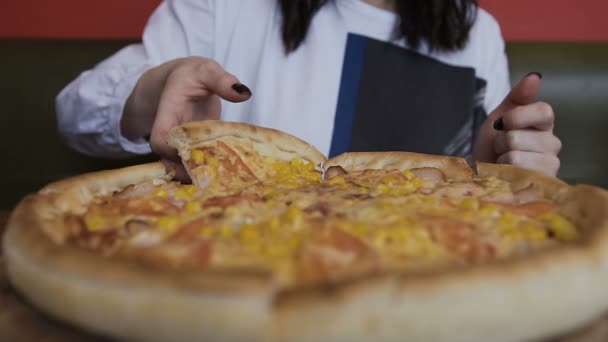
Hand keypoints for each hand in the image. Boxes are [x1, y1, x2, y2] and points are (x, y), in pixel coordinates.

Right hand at [122, 57, 251, 177]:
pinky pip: (198, 166)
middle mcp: (173, 133)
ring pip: (183, 168)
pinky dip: (209, 173)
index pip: (160, 140)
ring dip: (200, 176)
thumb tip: (243, 93)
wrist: (191, 79)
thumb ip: (222, 79)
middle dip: (189, 172)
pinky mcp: (198, 149)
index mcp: (168, 113)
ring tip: (223, 181)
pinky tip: (227, 177)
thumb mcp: (207, 70)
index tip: (194, 152)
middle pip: (170, 162)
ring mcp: (185, 144)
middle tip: (215, 178)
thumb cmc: (195, 74)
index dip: (171, 151)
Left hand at [472, 73, 561, 175]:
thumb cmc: (491, 144)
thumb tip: (535, 76)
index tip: (502, 124)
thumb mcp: (500, 116)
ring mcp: (548, 167)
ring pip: (515, 156)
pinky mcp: (539, 185)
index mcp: (544, 124)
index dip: (517, 117)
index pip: (544, 111)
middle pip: (519, 137)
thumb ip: (517, 97)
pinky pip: (515, 173)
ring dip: (500, 159)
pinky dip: (502, 172)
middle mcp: (552, 145)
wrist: (480, 172)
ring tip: (502, 162)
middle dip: (500, 142)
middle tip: (500, 149)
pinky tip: (506, 175)